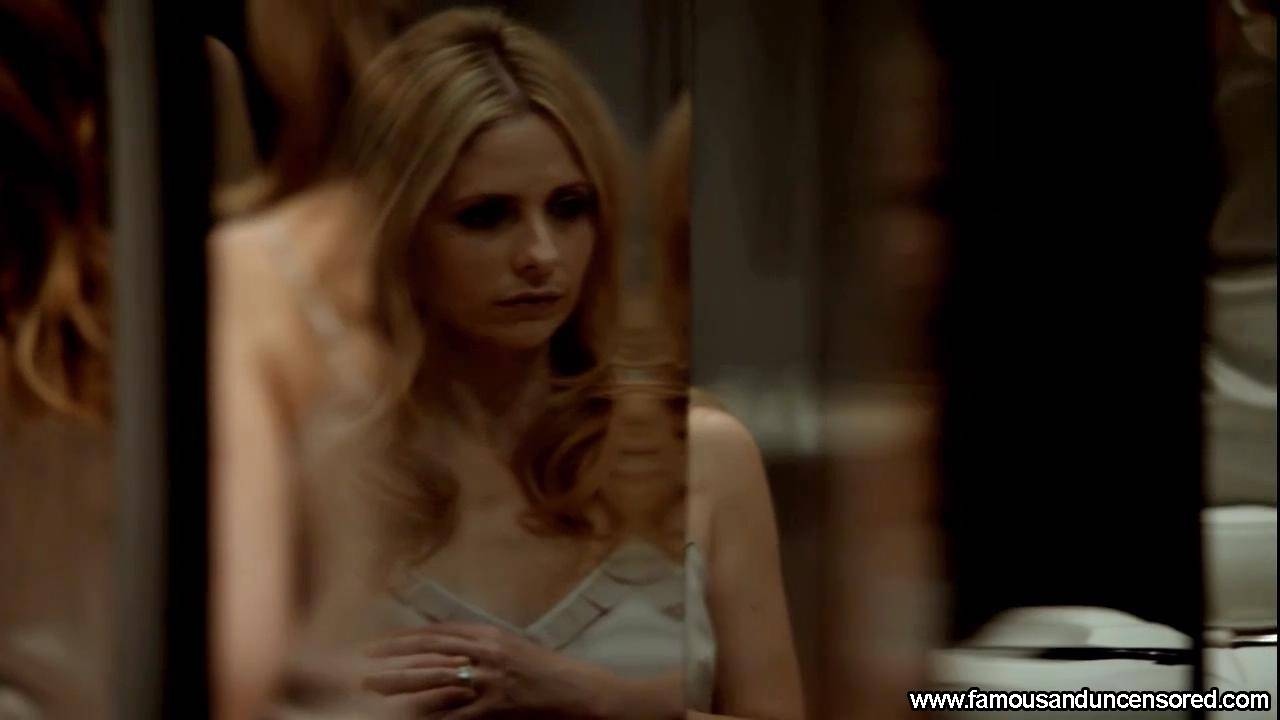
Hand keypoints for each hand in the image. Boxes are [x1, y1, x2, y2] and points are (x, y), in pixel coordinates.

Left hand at [362, 622, 621, 718]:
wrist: (586, 694)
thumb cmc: (555, 675)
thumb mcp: (518, 652)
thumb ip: (486, 649)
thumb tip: (454, 652)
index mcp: (492, 636)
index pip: (438, 634)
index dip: (405, 639)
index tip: (380, 644)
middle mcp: (488, 652)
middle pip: (430, 653)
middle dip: (393, 658)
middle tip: (362, 664)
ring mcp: (492, 680)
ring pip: (436, 680)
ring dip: (401, 684)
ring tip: (372, 687)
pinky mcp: (497, 707)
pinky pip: (456, 714)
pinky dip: (432, 716)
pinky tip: (410, 718)